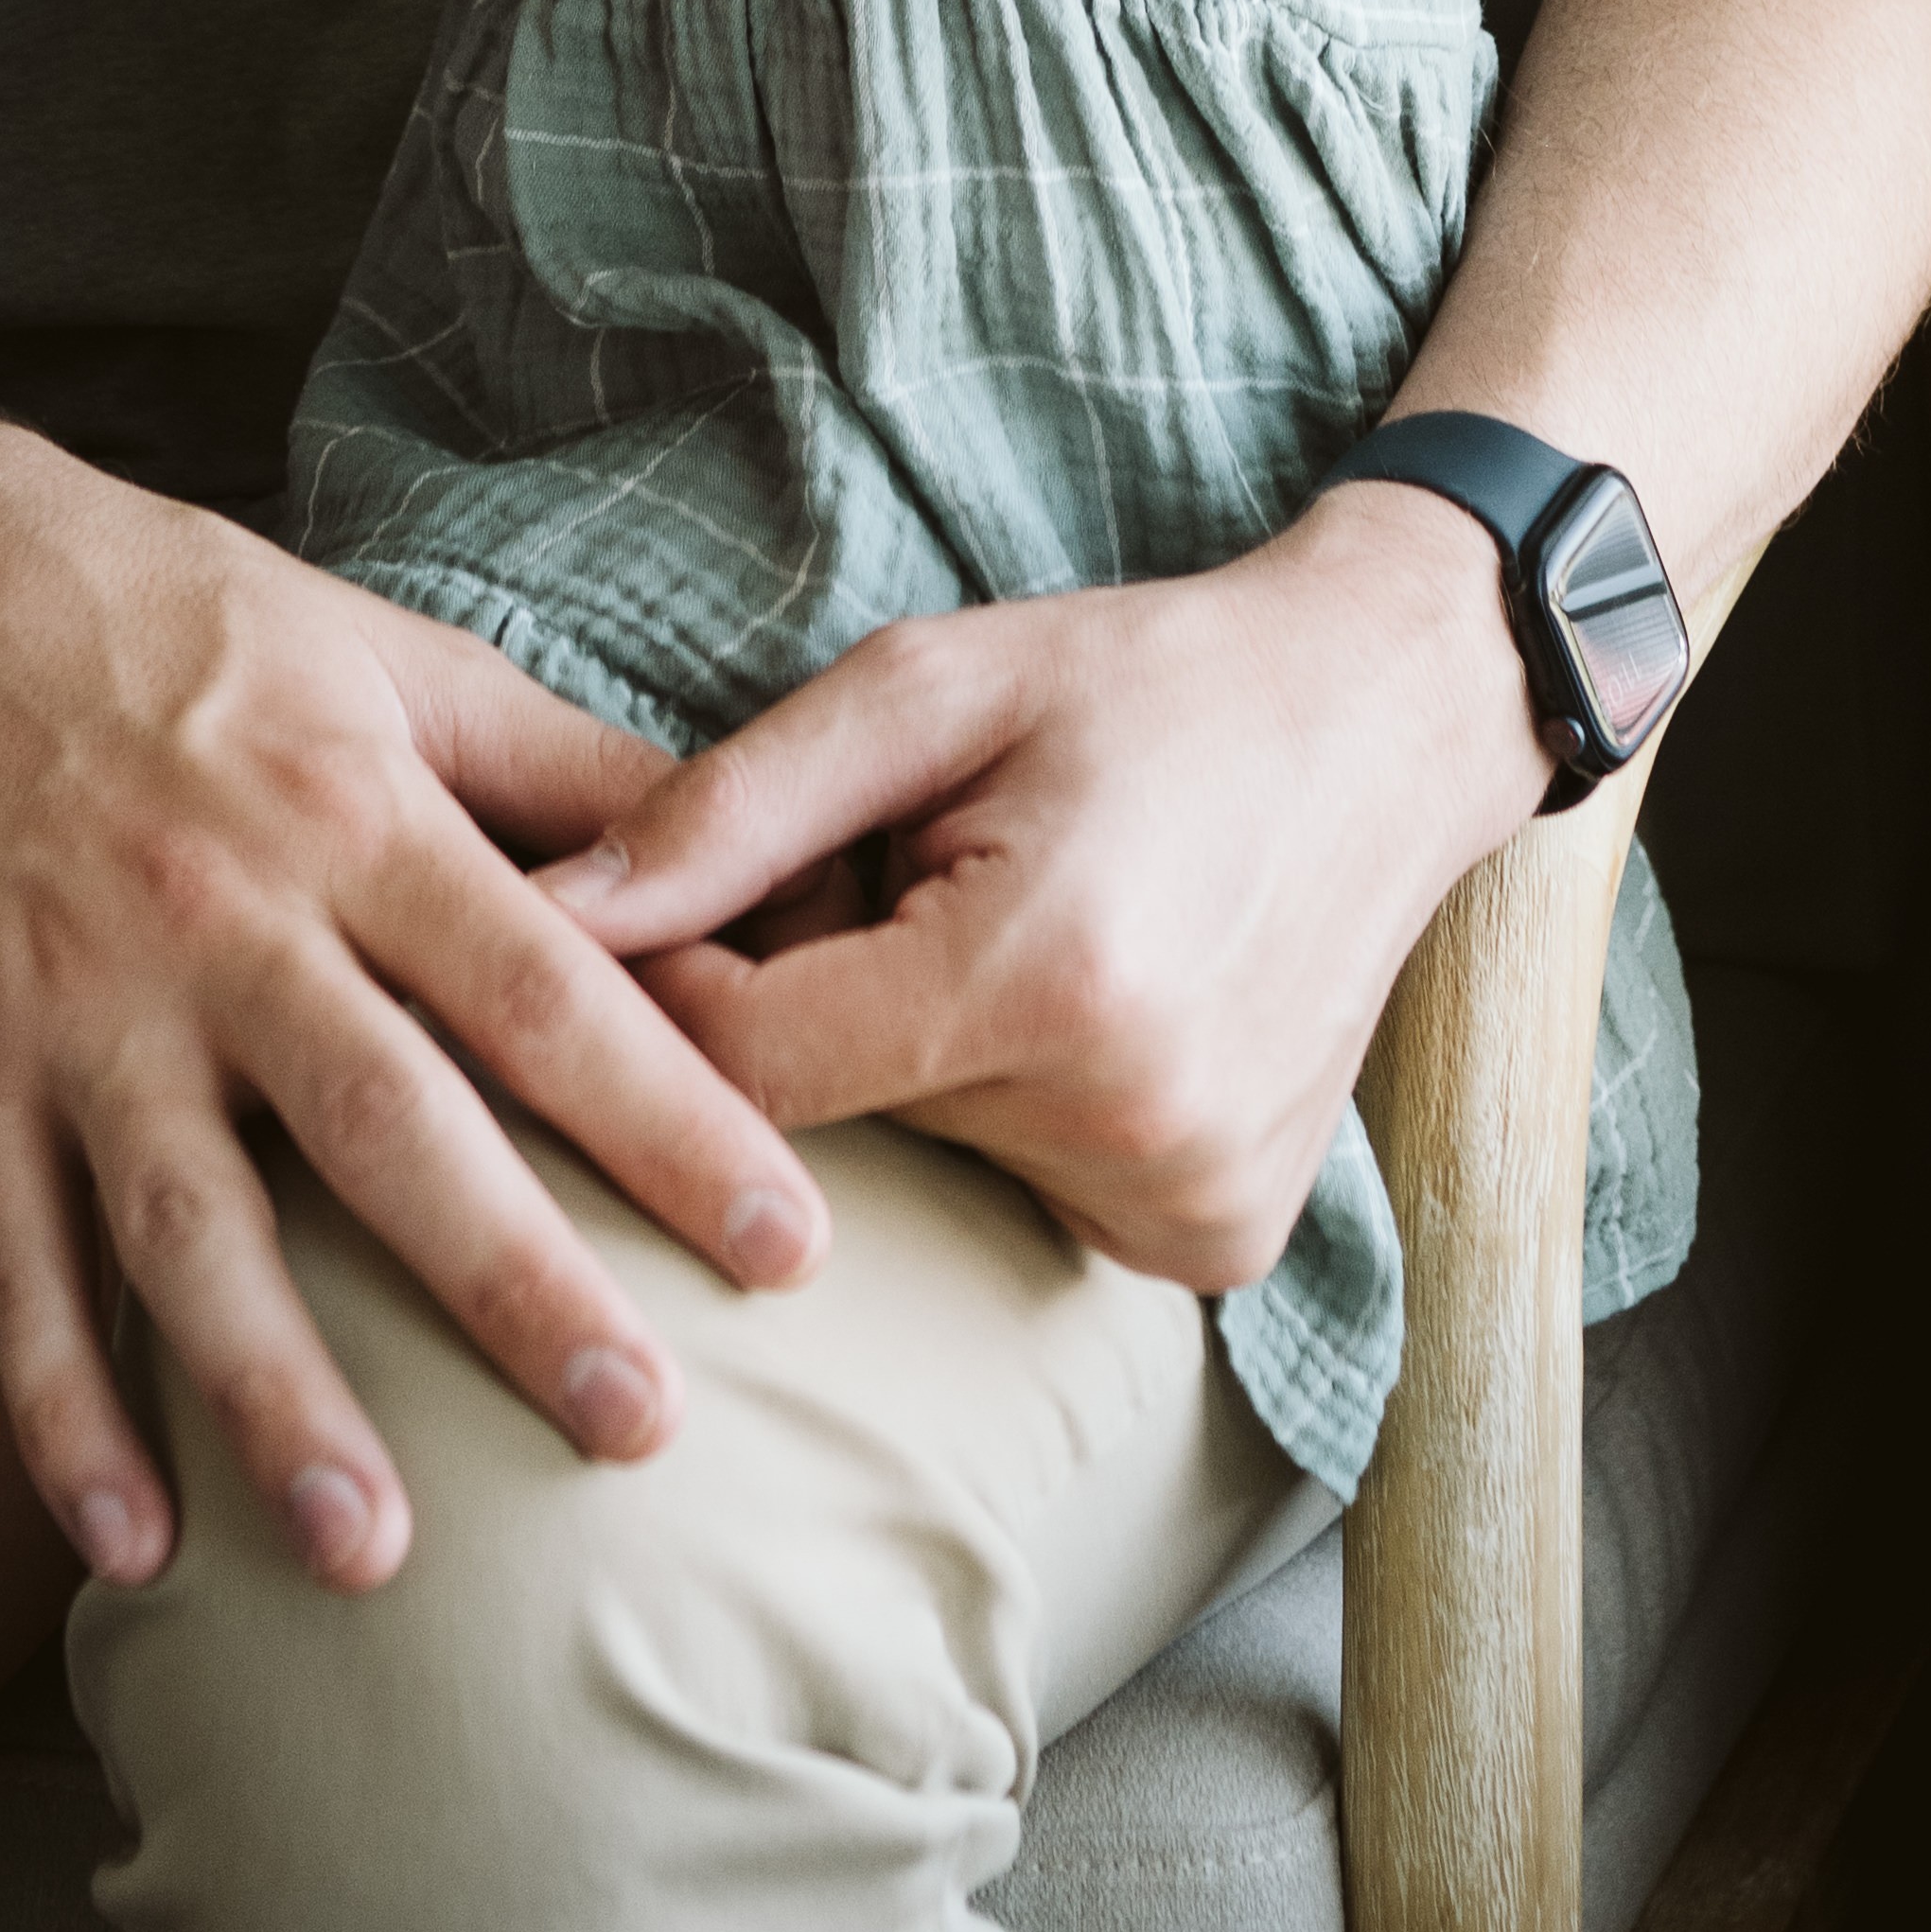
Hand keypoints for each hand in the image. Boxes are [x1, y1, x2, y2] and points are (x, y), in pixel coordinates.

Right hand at [0, 435, 831, 1596]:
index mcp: (355, 812)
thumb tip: (764, 868)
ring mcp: (81, 1008)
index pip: (542, 984)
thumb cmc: (192, 626)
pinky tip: (131, 1554)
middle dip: (512, 1282)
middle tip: (638, 1429)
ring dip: (273, 1392)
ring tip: (372, 1554)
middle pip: (384, 1121)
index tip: (791, 1246)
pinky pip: (9, 1264)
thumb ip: (576, 775)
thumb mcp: (397, 655)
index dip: (670, 1112)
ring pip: (185, 1226)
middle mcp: (221, 918)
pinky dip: (58, 1411)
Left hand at [543, 481, 1552, 1284]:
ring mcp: (1191, 1208)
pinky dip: (1020, 1111)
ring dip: (923, 1058)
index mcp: (1046, 985)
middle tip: (910, 875)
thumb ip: (728, 813)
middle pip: (840, 1118)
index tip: (653, 913)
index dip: (673, 990)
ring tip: (1018, 923)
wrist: (1391, 724)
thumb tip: (540, 920)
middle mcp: (1132, 1128)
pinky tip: (1089, 1002)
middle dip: (825, 1000)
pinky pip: (1034, 1197)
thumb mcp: (928, 686)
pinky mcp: (1220, 1247)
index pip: (746, 1067)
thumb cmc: (1147, 684)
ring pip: (930, 1163)